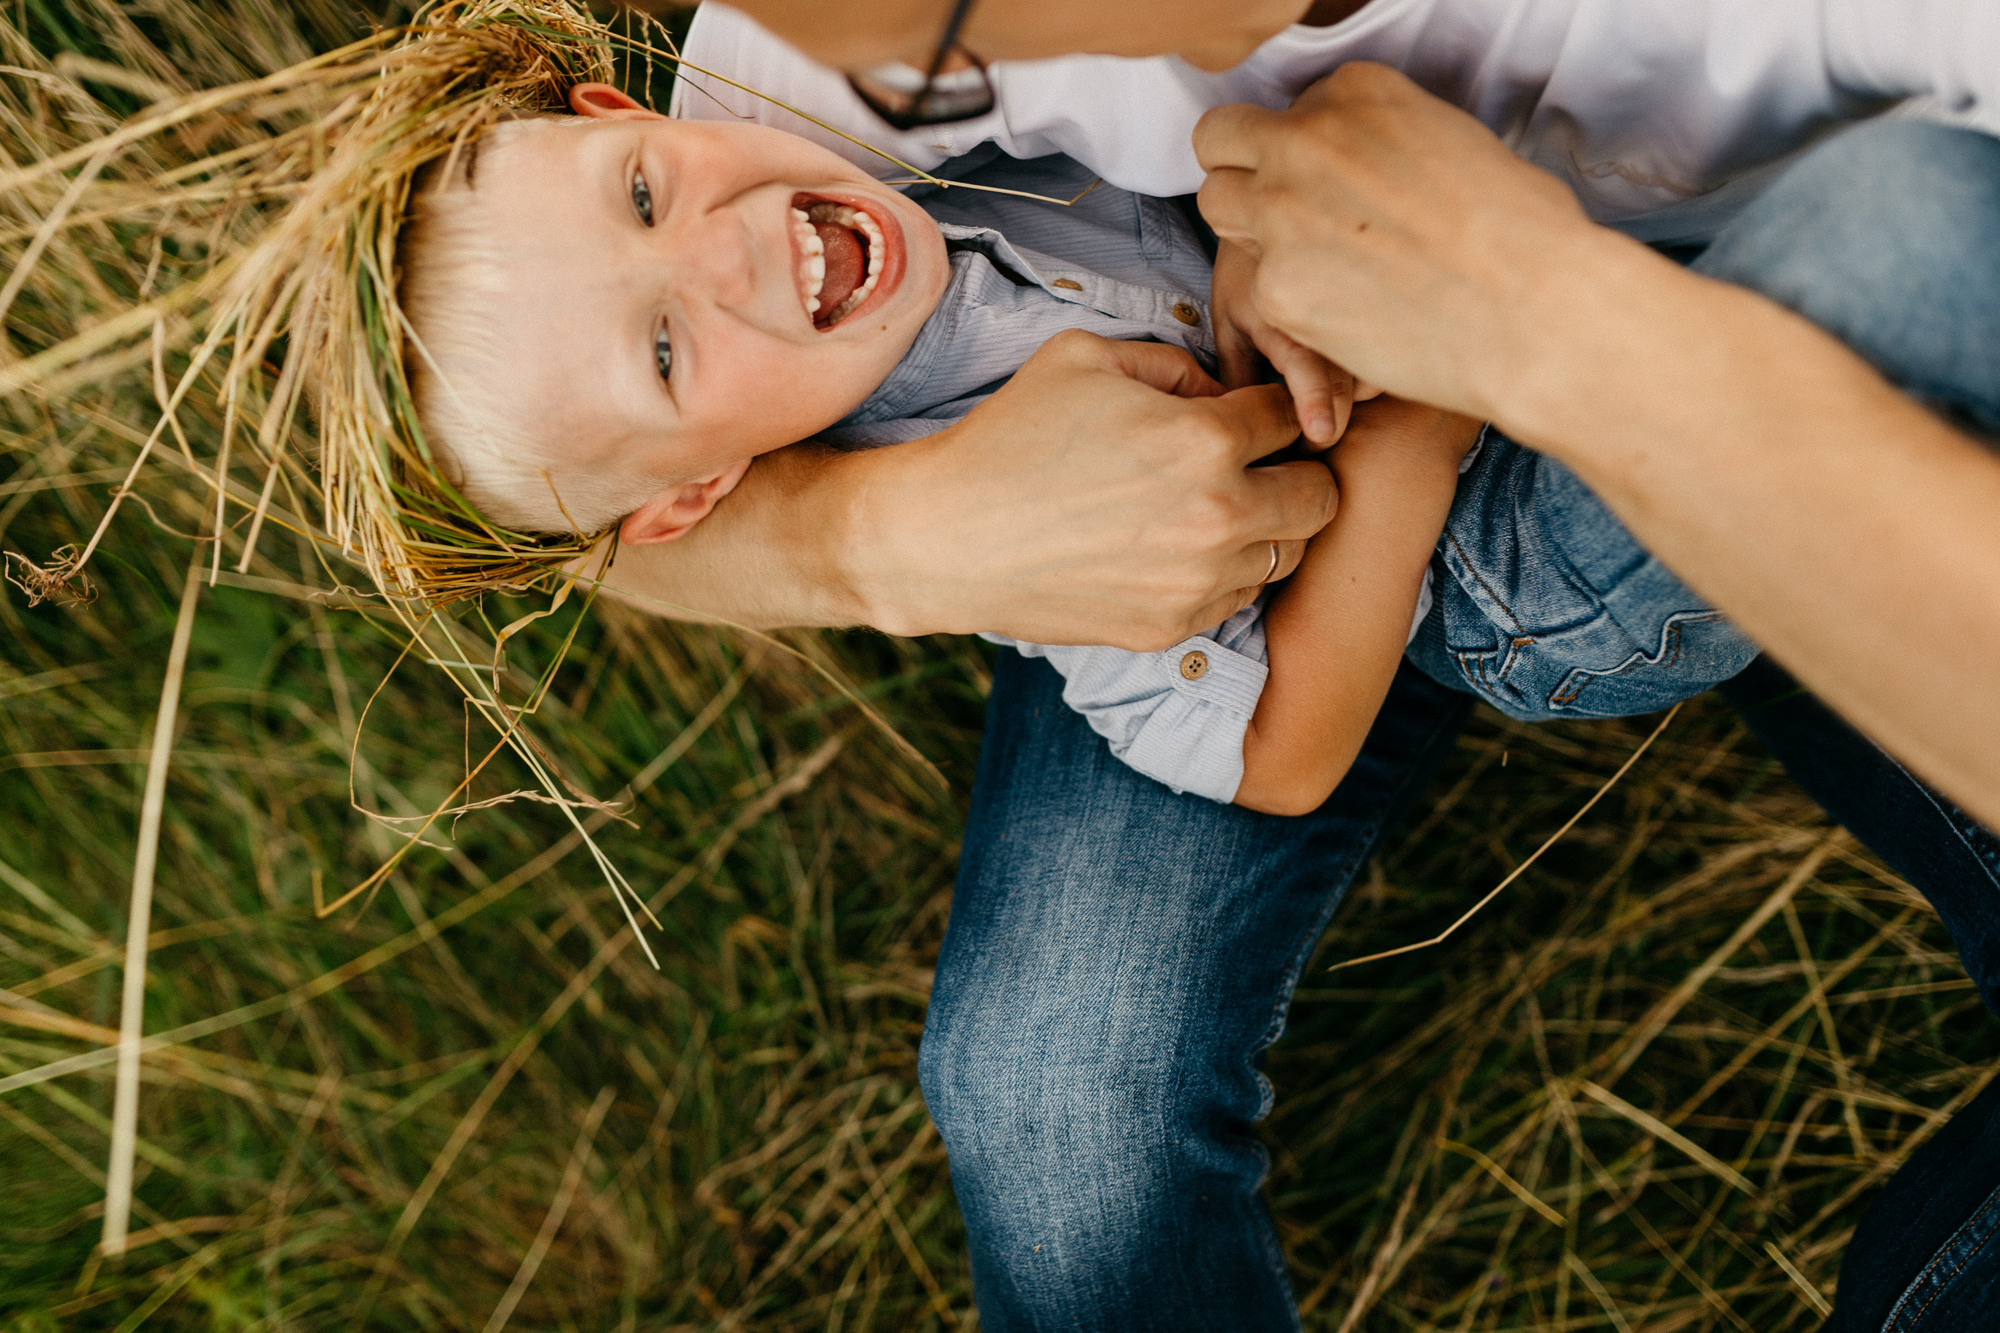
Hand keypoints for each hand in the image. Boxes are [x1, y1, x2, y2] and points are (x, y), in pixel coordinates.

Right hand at [845, 329, 1336, 647]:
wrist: (948, 539)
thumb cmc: (1011, 437)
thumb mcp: (1086, 356)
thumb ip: (1175, 363)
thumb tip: (1223, 392)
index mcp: (1205, 440)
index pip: (1295, 417)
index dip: (1275, 408)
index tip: (1251, 414)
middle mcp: (1218, 517)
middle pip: (1322, 496)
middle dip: (1296, 472)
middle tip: (1253, 465)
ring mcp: (1199, 582)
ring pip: (1289, 553)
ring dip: (1264, 527)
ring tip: (1207, 508)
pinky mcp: (1173, 627)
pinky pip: (1239, 597)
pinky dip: (1225, 572)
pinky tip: (1174, 548)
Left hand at [1195, 62, 1603, 421]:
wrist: (1533, 311)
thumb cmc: (1522, 235)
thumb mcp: (1452, 143)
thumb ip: (1384, 144)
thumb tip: (1364, 167)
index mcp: (1355, 92)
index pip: (1287, 110)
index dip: (1302, 152)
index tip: (1330, 185)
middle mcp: (1305, 140)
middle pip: (1222, 141)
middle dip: (1244, 173)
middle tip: (1285, 215)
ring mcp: (1280, 211)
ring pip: (1217, 205)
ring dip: (1248, 229)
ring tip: (1310, 264)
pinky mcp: (1274, 285)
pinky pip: (1256, 287)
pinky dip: (1291, 304)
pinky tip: (1345, 315)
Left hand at [1213, 240, 1379, 445]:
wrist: (1281, 211)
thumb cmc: (1246, 272)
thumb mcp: (1228, 321)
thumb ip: (1237, 374)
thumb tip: (1244, 428)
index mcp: (1280, 309)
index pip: (1306, 362)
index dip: (1316, 400)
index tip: (1321, 435)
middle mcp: (1329, 309)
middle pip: (1351, 383)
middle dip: (1334, 420)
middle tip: (1308, 439)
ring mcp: (1361, 307)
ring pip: (1376, 374)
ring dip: (1355, 397)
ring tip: (1324, 396)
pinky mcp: (1382, 310)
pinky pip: (1389, 359)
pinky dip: (1373, 374)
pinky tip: (1350, 372)